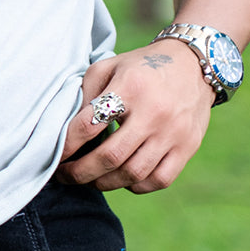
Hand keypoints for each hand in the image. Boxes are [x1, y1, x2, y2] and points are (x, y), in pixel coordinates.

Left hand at [56, 39, 215, 192]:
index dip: (67, 145)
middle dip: (81, 172)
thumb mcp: (109, 66)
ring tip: (91, 179)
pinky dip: (136, 185)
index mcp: (129, 87)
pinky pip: (159, 180)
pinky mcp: (187, 146)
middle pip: (111, 156)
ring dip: (105, 182)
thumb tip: (68, 131)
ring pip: (133, 173)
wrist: (192, 64)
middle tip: (66, 176)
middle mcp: (153, 112)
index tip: (57, 155)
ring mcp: (173, 132)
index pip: (89, 125)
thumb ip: (86, 95)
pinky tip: (123, 178)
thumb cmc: (141, 67)